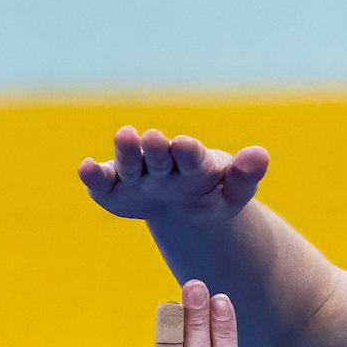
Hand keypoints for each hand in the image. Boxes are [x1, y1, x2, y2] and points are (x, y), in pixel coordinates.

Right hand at [79, 127, 269, 227]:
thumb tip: (261, 154)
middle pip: (158, 156)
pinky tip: (85, 169)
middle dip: (155, 148)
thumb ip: (245, 176)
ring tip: (124, 137)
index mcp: (193, 161)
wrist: (186, 210)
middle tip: (151, 137)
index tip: (186, 144)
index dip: (187, 152)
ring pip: (130, 163)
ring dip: (126, 152)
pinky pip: (102, 183)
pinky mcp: (113, 190)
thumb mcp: (233, 192)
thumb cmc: (211, 195)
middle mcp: (162, 163)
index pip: (191, 156)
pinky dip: (93, 176)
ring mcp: (136, 174)